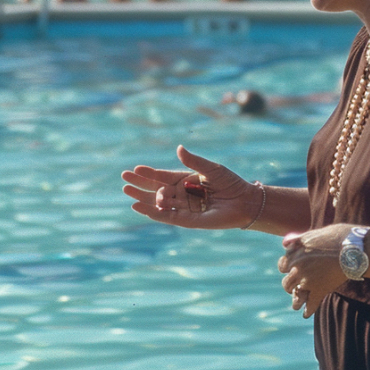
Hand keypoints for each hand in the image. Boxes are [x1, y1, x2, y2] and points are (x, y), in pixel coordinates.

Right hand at [121, 145, 258, 229]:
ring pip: (158, 204)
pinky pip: (167, 217)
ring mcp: (184, 208)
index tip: (135, 168)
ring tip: (127, 192)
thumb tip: (178, 148)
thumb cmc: (230, 183)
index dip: (149, 173)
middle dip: (141, 185)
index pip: (163, 176)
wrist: (245, 201)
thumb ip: (193, 161)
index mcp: (186, 180)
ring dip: (143, 199)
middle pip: (156, 189)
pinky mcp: (188, 221)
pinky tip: (141, 207)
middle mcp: (182, 195)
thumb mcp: (210, 168)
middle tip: (124, 180)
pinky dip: (154, 213)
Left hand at [279, 225, 351, 317]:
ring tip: (297, 303)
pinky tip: (306, 314)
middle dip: (291, 284)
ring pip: (295, 294)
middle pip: (286, 282)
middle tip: (295, 287)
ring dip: (296, 299)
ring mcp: (308, 280)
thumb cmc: (337, 237)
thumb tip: (284, 243)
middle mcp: (297, 268)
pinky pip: (310, 304)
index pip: (283, 265)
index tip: (293, 270)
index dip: (288, 268)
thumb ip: (298, 240)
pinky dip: (308, 310)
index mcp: (295, 254)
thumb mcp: (313, 234)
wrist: (354, 248)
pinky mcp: (320, 290)